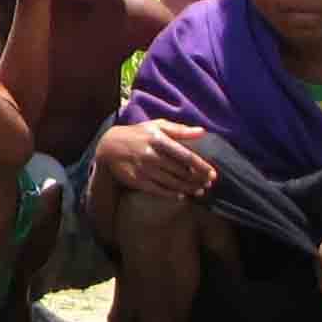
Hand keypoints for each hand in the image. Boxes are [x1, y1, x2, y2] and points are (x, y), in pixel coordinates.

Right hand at [93, 117, 216, 201]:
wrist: (108, 147)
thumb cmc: (138, 134)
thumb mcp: (156, 126)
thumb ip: (180, 130)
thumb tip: (203, 131)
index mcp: (158, 139)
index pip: (185, 156)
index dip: (201, 166)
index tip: (213, 174)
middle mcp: (151, 155)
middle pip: (181, 172)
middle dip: (197, 180)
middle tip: (208, 184)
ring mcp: (144, 169)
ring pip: (172, 183)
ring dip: (188, 189)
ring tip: (199, 191)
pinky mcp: (137, 180)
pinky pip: (159, 190)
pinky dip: (172, 194)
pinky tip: (182, 195)